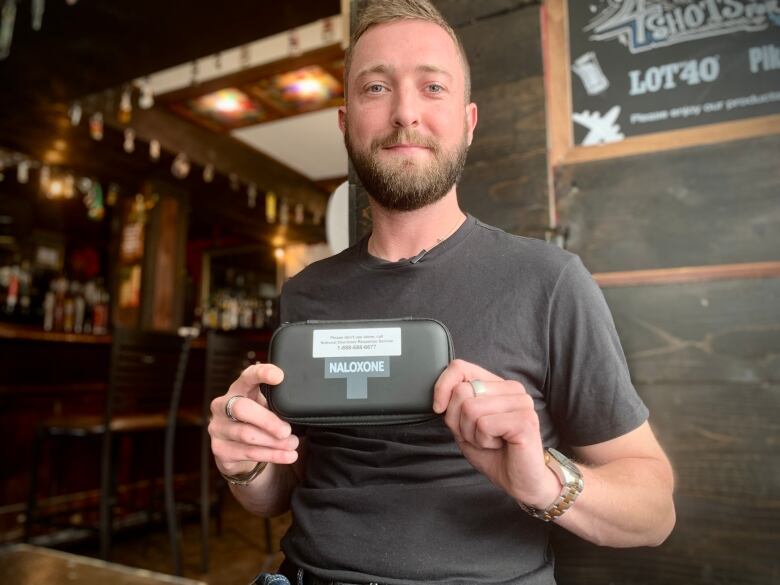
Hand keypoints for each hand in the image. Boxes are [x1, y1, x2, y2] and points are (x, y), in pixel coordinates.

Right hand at [209, 363, 298, 477]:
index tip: (279, 376)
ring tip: (292, 444)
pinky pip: (248, 453)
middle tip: (286, 430)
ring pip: (246, 434)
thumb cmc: (254, 421)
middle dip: (267, 420)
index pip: (247, 376)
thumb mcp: (263, 407)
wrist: (234, 449)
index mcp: (238, 389)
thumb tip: (299, 410)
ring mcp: (218, 428)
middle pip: (241, 408)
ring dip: (274, 442)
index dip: (261, 373)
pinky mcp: (219, 449)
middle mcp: (222, 406)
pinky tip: (287, 456)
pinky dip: (272, 455)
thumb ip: (275, 404)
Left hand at [432, 359, 559, 508]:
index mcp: (497, 385)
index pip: (460, 367)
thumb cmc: (493, 453)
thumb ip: (454, 405)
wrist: (519, 482)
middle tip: (478, 435)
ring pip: (471, 408)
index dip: (443, 386)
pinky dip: (483, 441)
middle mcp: (512, 388)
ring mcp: (522, 402)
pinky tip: (500, 445)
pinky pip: (484, 424)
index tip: (439, 408)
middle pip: (462, 391)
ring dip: (472, 434)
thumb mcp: (464, 425)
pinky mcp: (525, 419)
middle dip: (459, 421)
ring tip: (490, 441)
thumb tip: (441, 395)